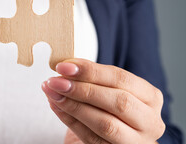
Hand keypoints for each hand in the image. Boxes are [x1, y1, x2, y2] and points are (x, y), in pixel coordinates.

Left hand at [42, 58, 164, 143]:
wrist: (113, 136)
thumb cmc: (110, 106)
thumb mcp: (109, 88)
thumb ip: (93, 78)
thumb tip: (67, 66)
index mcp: (150, 97)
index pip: (121, 79)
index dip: (91, 71)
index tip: (65, 66)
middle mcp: (149, 121)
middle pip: (118, 102)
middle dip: (82, 89)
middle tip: (56, 80)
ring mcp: (135, 141)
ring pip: (105, 123)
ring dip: (73, 105)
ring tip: (52, 92)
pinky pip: (90, 137)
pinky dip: (69, 119)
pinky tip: (56, 105)